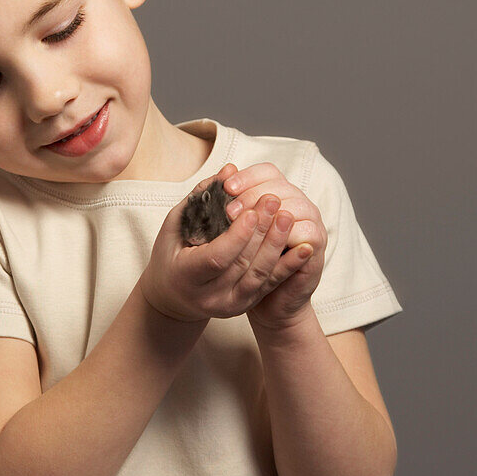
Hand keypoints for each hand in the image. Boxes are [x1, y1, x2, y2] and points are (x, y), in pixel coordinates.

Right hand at [139, 163, 320, 323]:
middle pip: (242, 264)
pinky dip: (289, 265)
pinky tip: (305, 249)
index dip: (237, 235)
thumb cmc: (171, 254)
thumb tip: (230, 170)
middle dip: (261, 231)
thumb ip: (201, 198)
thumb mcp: (175, 225)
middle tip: (274, 201)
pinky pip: (269, 284)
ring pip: (259, 275)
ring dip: (276, 244)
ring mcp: (228, 304)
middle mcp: (208, 296)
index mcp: (185, 276)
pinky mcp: (244, 305)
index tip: (253, 211)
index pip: (217, 257)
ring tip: (287, 216)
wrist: (174, 296)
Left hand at [219, 161, 326, 330]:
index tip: (226, 187)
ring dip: (269, 215)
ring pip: (295, 208)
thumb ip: (224, 206)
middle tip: (229, 209)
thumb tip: (219, 177)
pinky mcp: (315, 247)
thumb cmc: (243, 262)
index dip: (247, 177)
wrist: (269, 300)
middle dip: (253, 196)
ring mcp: (309, 223)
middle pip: (280, 187)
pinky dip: (289, 236)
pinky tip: (266, 241)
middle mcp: (296, 203)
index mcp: (276, 193)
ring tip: (247, 223)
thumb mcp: (227, 233)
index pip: (267, 172)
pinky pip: (307, 235)